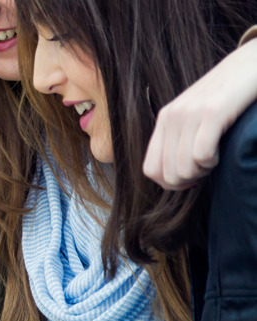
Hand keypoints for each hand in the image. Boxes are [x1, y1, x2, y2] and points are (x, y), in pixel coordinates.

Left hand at [143, 39, 256, 189]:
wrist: (253, 61)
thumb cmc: (229, 94)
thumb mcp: (195, 115)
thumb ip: (180, 137)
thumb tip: (174, 176)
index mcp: (164, 120)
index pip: (151, 169)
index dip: (170, 183)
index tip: (192, 177)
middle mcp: (172, 116)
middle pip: (167, 174)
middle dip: (189, 180)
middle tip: (206, 167)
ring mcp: (191, 113)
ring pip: (183, 168)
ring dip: (202, 171)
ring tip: (215, 157)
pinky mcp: (213, 111)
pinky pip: (201, 154)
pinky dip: (212, 161)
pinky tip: (222, 150)